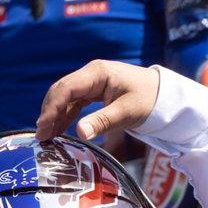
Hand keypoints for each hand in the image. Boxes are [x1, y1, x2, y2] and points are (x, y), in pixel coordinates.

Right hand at [35, 60, 158, 140]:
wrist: (166, 97)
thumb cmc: (149, 100)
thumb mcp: (126, 112)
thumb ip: (102, 121)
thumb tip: (79, 133)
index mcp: (97, 73)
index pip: (66, 89)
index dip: (51, 108)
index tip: (43, 126)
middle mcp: (90, 74)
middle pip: (61, 91)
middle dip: (48, 112)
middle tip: (41, 134)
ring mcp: (91, 82)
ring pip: (64, 97)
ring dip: (54, 114)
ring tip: (47, 135)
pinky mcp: (93, 91)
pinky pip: (73, 102)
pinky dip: (65, 115)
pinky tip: (59, 129)